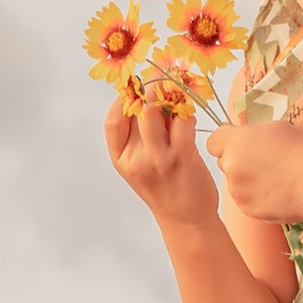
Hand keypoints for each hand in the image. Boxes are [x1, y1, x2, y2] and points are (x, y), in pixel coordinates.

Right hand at [103, 93, 218, 226]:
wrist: (186, 220)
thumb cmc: (165, 188)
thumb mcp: (139, 166)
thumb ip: (136, 136)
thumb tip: (144, 95)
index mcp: (121, 159)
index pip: (113, 120)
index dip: (124, 99)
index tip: (137, 90)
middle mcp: (137, 158)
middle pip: (138, 108)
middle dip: (151, 89)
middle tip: (163, 82)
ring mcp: (159, 158)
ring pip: (159, 109)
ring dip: (170, 95)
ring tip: (178, 95)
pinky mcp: (183, 156)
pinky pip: (183, 119)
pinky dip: (187, 110)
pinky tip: (189, 114)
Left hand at [209, 115, 302, 224]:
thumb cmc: (300, 150)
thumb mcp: (275, 128)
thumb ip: (252, 134)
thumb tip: (245, 138)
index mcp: (236, 142)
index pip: (213, 142)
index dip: (225, 143)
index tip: (238, 145)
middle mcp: (231, 166)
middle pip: (224, 163)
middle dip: (237, 162)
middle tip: (262, 162)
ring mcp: (238, 191)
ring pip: (235, 184)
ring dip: (247, 181)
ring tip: (274, 179)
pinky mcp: (247, 209)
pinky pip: (246, 201)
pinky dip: (257, 198)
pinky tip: (276, 192)